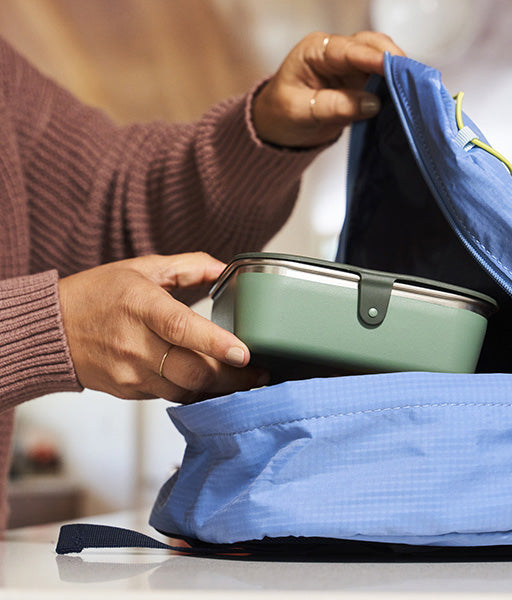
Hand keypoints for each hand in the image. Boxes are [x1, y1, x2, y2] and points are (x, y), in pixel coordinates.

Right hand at [58, 252, 265, 402]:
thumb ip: (188, 266)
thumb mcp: (142, 268)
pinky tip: (211, 384)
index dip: (216, 344)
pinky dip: (195, 392)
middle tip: (260, 374)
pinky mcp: (129, 391)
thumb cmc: (97, 294)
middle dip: (233, 377)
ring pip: (186, 390)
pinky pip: (171, 396)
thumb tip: (226, 268)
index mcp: (140, 306)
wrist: (50, 330)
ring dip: (219, 389)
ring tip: (244, 382)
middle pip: (192, 370)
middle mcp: (134, 343)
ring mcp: (130, 372)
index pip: (181, 328)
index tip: (245, 353)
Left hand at [252, 31, 403, 147]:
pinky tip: (407, 97)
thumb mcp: (300, 112)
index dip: (374, 57)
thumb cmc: (280, 115)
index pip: (349, 50)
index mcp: (315, 51)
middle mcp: (336, 52)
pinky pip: (383, 80)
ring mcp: (350, 67)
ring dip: (399, 73)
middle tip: (414, 79)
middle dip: (394, 60)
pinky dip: (395, 87)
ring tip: (416, 89)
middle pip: (371, 46)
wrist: (278, 129)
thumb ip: (333, 106)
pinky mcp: (360, 84)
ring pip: (382, 60)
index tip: (395, 67)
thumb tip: (371, 103)